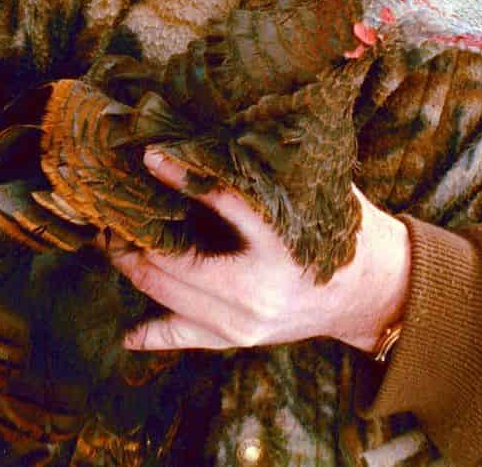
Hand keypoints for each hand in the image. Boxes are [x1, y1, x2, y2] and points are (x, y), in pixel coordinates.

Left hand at [107, 148, 410, 353]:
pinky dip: (156, 335)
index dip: (177, 178)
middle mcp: (252, 296)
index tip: (148, 156)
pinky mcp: (240, 340)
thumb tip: (202, 140)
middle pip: (173, 264)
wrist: (370, 291)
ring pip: (169, 298)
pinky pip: (187, 340)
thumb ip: (252, 176)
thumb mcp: (299, 197)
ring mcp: (242, 325)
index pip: (215, 205)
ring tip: (111, 242)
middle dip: (136, 236)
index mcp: (274, 250)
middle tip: (113, 207)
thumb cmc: (338, 232)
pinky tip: (129, 337)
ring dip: (135, 270)